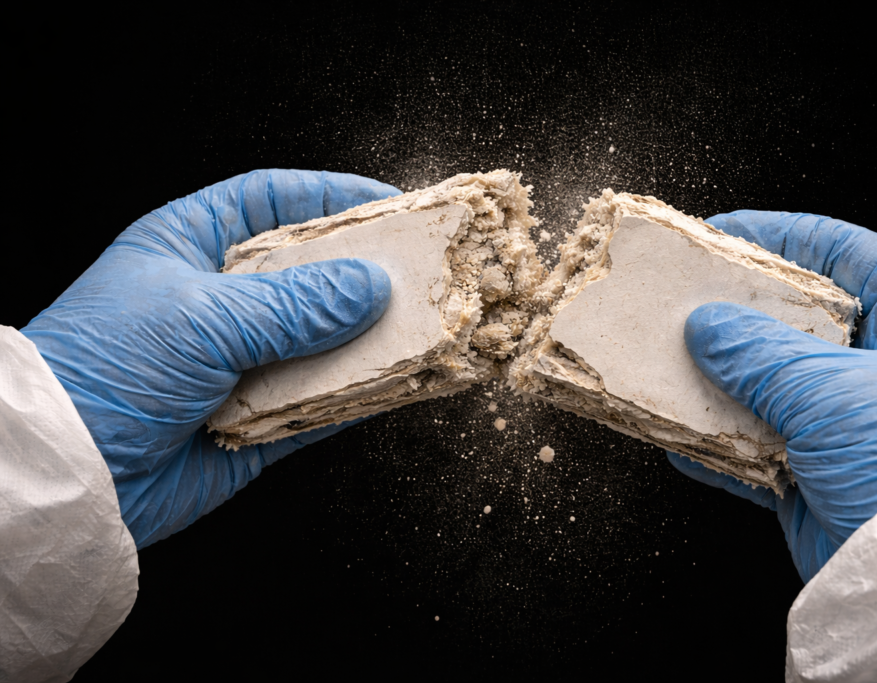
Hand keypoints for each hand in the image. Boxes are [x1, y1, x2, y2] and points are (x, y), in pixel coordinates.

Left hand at [22, 170, 398, 547]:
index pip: (273, 201)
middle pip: (310, 272)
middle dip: (366, 272)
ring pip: (323, 341)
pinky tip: (399, 383)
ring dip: (371, 338)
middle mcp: (220, 300)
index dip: (334, 197)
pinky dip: (360, 396)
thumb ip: (298, 303)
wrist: (69, 475)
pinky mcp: (256, 420)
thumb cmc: (109, 369)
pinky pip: (322, 402)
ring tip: (426, 328)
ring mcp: (241, 362)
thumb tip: (372, 288)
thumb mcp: (205, 316)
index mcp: (191, 245)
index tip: (393, 204)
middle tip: (424, 270)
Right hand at [668, 211, 876, 581]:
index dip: (787, 236)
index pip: (853, 255)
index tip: (726, 231)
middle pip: (806, 321)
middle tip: (688, 294)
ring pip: (775, 386)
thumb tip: (705, 326)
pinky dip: (718, 444)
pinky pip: (759, 447)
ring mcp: (858, 426)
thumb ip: (759, 352)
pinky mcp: (825, 476)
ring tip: (670, 359)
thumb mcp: (831, 389)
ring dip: (721, 379)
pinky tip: (678, 436)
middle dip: (744, 310)